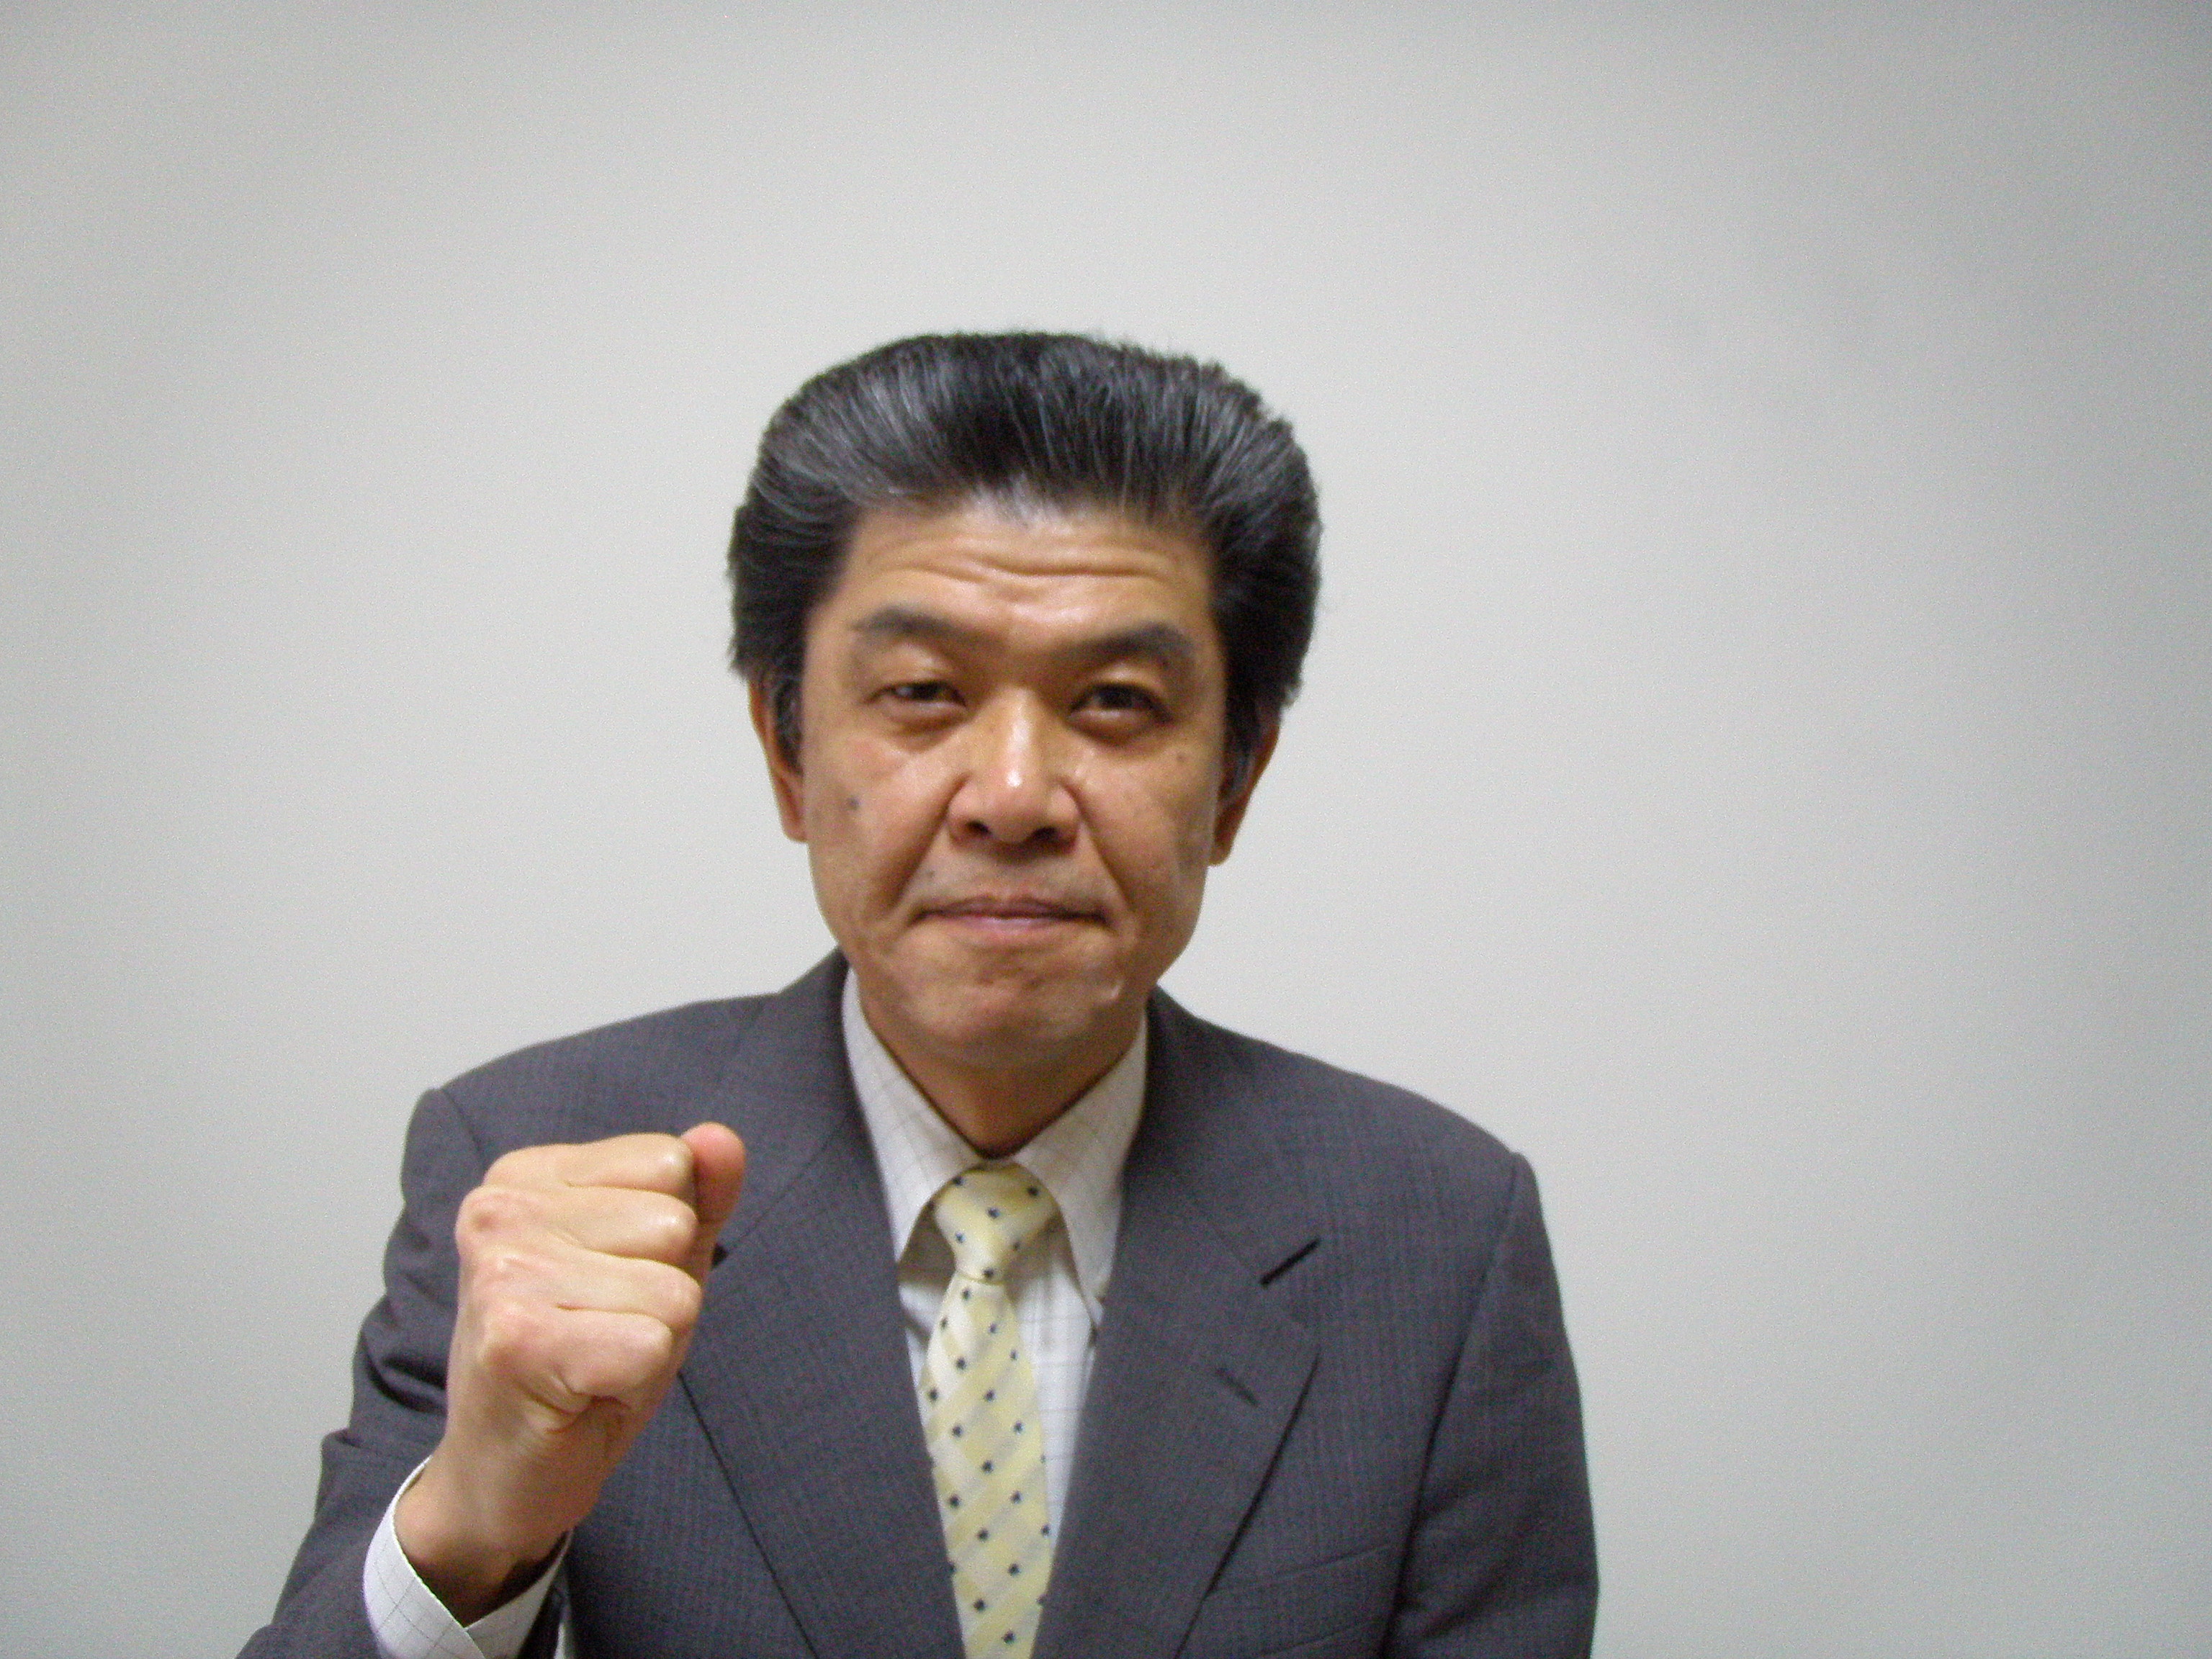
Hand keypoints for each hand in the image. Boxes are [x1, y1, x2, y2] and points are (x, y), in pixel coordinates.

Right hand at [396, 1122, 745, 1621]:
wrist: (502, 1476)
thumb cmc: (581, 1360)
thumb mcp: (655, 1262)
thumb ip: (698, 1195)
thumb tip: (721, 1138)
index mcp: (527, 1175)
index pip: (671, 1163)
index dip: (666, 1240)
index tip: (606, 1285)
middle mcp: (499, 1209)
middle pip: (673, 1225)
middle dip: (659, 1293)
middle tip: (598, 1334)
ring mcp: (501, 1271)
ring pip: (671, 1289)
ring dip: (648, 1340)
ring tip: (589, 1362)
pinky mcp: (515, 1339)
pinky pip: (652, 1344)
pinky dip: (635, 1382)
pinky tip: (580, 1393)